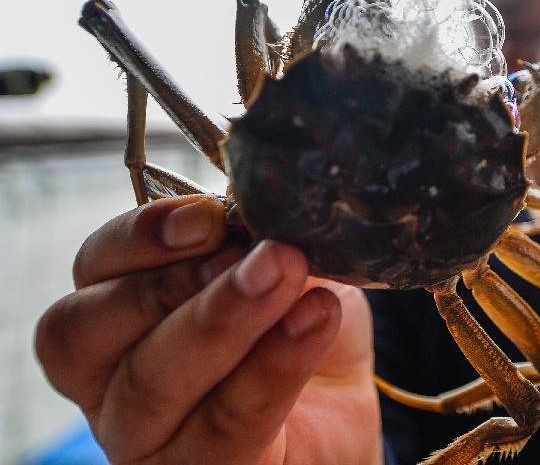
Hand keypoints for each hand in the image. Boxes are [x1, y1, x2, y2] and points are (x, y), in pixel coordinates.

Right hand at [35, 195, 380, 463]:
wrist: (340, 414)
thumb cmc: (295, 332)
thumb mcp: (287, 271)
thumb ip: (265, 242)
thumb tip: (265, 210)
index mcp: (118, 311)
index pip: (93, 268)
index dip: (139, 237)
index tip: (208, 215)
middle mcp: (111, 377)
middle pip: (91, 330)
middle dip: (175, 280)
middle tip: (257, 251)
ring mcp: (147, 437)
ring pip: (152, 383)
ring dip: (225, 319)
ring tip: (290, 275)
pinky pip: (224, 426)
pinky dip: (273, 365)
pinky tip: (316, 319)